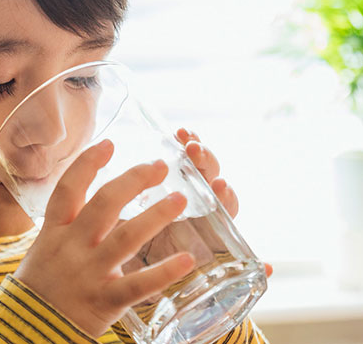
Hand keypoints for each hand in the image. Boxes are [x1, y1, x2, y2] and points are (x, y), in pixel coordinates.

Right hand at [14, 140, 195, 336]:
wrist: (26, 329)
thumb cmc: (40, 284)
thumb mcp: (44, 247)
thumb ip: (66, 224)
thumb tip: (83, 195)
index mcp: (54, 231)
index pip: (68, 189)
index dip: (88, 163)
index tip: (109, 143)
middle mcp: (71, 246)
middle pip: (103, 204)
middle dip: (133, 181)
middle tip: (159, 166)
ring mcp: (88, 273)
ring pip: (125, 237)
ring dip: (156, 215)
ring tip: (181, 198)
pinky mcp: (104, 301)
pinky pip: (137, 285)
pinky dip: (164, 272)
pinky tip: (188, 259)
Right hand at [175, 128, 272, 277]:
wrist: (140, 274)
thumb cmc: (168, 277)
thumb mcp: (191, 277)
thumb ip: (230, 271)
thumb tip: (271, 268)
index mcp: (211, 226)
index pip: (227, 205)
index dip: (225, 195)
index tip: (221, 187)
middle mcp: (200, 206)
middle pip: (211, 176)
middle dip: (207, 161)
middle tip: (195, 151)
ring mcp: (181, 191)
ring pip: (194, 165)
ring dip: (194, 147)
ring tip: (184, 136)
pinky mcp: (160, 184)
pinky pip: (170, 161)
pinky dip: (176, 145)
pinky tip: (172, 133)